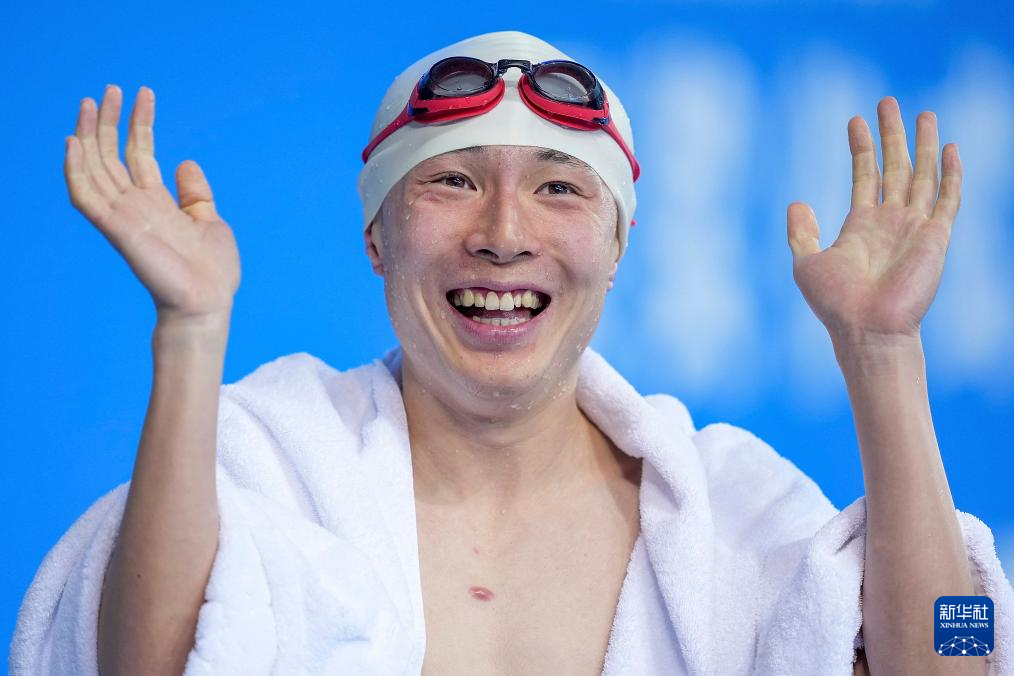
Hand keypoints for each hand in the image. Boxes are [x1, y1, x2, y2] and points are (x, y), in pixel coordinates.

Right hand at [65, 85, 240, 325]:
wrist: (208, 302)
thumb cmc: (212, 271)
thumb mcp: (210, 221)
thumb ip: (195, 193)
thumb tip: (185, 162)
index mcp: (157, 202)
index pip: (140, 153)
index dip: (140, 122)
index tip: (144, 93)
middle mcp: (135, 205)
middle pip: (112, 155)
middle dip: (110, 121)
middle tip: (111, 89)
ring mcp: (123, 216)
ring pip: (94, 168)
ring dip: (89, 134)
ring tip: (93, 102)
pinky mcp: (115, 229)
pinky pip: (85, 196)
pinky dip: (75, 170)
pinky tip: (73, 142)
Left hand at [786, 96, 960, 347]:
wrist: (865, 328)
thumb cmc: (835, 304)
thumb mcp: (807, 263)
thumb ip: (803, 232)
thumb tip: (797, 202)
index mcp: (861, 226)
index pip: (864, 175)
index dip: (860, 147)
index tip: (854, 119)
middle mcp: (890, 222)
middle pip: (894, 167)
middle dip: (891, 134)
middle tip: (888, 101)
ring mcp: (914, 227)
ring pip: (922, 175)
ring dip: (922, 144)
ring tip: (923, 113)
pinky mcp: (935, 237)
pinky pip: (946, 198)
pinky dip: (949, 173)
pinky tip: (948, 148)